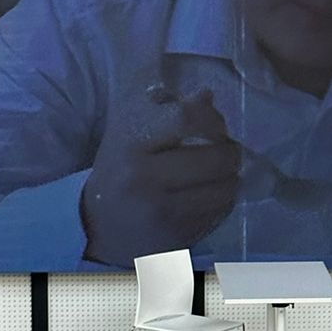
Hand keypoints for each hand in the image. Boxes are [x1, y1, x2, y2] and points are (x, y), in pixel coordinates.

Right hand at [81, 70, 240, 265]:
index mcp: (130, 144)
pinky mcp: (177, 236)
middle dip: (230, 151)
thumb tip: (207, 94)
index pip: (184, 118)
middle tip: (228, 149)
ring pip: (224, 187)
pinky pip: (220, 212)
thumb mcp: (128, 131)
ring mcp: (163, 211)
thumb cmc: (120, 169)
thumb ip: (163, 107)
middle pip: (214, 157)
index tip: (215, 123)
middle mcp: (144, 178)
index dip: (211, 118)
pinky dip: (225, 199)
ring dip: (232, 176)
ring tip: (224, 172)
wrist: (99, 226)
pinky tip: (213, 193)